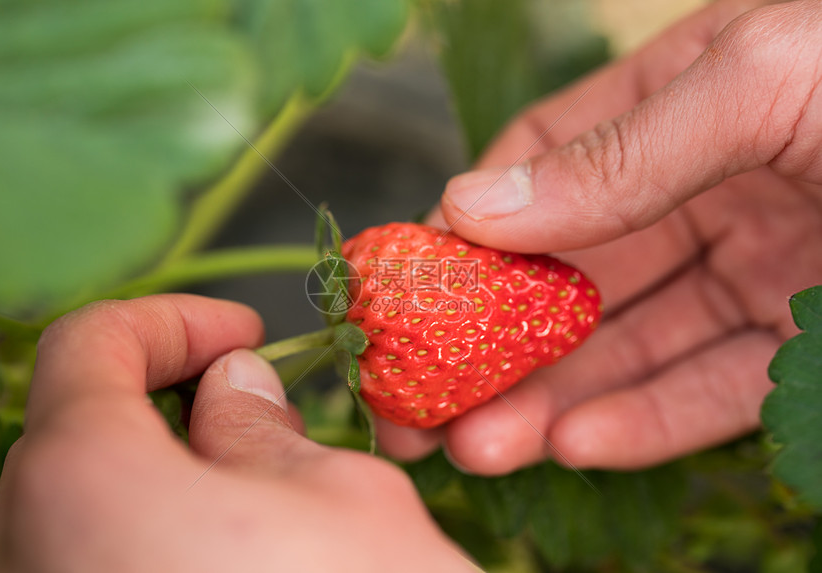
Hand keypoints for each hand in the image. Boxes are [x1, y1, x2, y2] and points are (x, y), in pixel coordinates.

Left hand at [0, 295, 474, 571]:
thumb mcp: (345, 502)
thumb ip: (267, 426)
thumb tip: (231, 387)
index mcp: (83, 484)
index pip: (87, 347)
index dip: (172, 320)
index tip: (241, 336)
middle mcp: (22, 562)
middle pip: (76, 437)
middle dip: (170, 407)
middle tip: (260, 415)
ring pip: (83, 519)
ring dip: (164, 485)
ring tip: (263, 507)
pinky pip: (91, 571)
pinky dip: (152, 550)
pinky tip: (233, 569)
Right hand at [378, 0, 821, 473]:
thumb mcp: (774, 78)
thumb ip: (624, 146)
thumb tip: (475, 201)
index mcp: (691, 96)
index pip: (547, 165)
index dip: (473, 225)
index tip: (414, 288)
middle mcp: (712, 182)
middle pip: (574, 272)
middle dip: (495, 338)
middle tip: (420, 400)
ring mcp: (760, 262)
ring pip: (631, 342)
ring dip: (553, 395)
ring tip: (481, 443)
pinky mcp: (810, 338)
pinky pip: (714, 384)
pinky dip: (645, 418)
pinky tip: (579, 440)